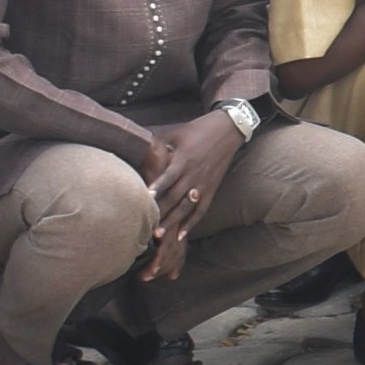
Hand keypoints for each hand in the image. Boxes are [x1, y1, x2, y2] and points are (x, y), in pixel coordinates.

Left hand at [138, 108, 241, 249]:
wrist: (228, 129)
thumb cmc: (198, 129)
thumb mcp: (176, 132)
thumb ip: (158, 142)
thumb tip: (135, 143)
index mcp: (184, 159)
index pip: (168, 177)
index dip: (157, 188)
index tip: (145, 199)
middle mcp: (194, 174)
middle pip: (175, 197)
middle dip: (160, 212)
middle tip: (145, 225)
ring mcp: (204, 183)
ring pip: (186, 207)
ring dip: (173, 221)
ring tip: (159, 235)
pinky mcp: (212, 189)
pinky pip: (202, 209)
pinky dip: (192, 223)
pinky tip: (181, 235)